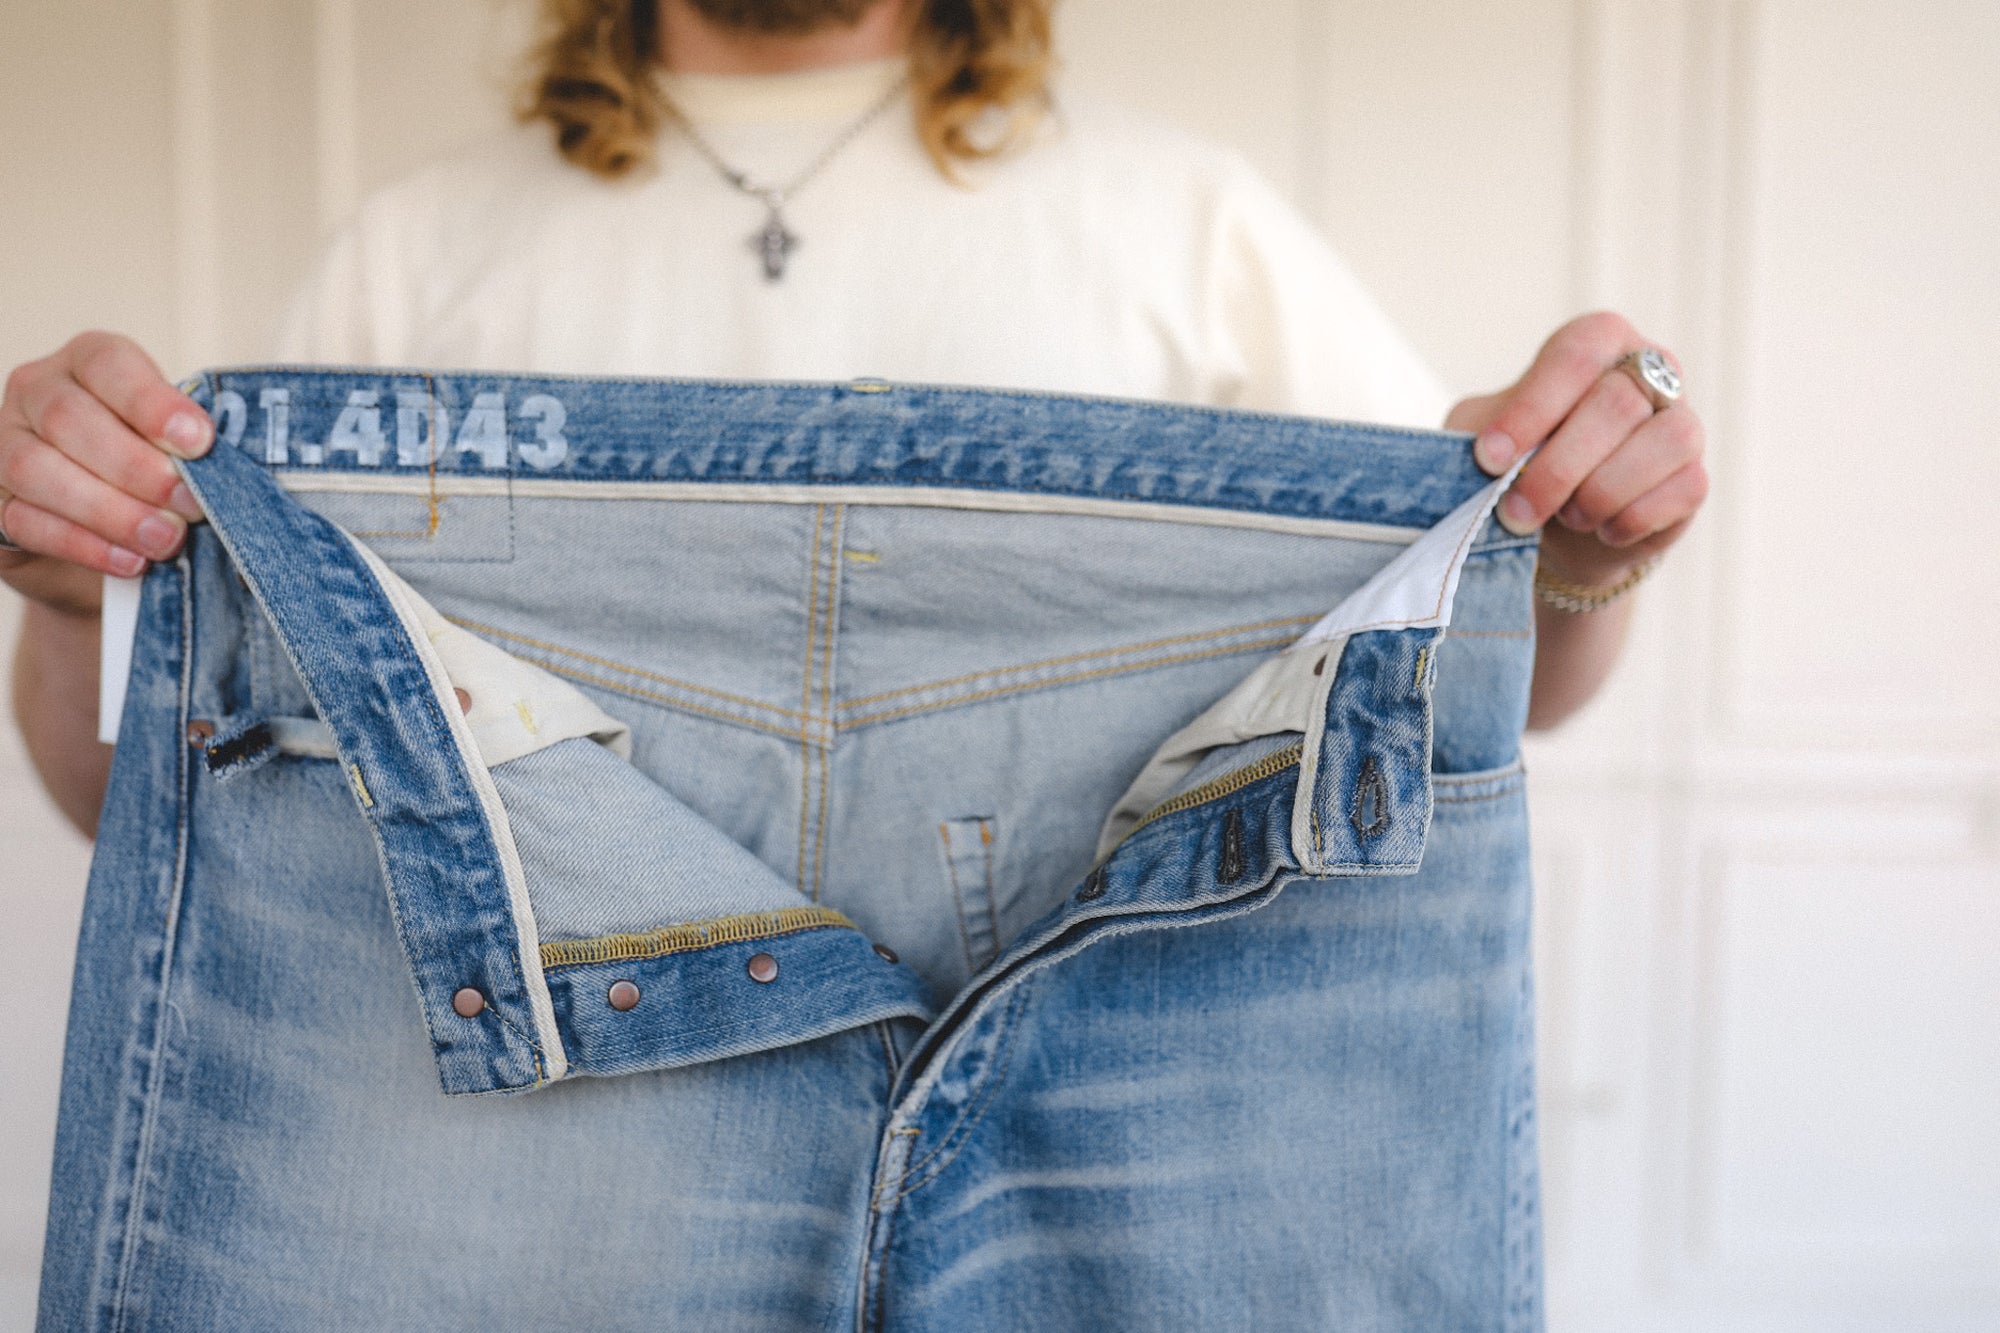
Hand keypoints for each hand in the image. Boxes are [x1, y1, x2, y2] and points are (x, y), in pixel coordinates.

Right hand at [0, 332, 212, 615]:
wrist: (109, 544)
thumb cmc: (153, 479)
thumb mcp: (178, 451)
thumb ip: (192, 450)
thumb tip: (233, 473)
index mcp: (87, 362)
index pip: (108, 364)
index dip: (152, 403)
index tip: (199, 443)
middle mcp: (35, 393)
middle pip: (67, 417)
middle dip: (136, 467)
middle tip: (191, 505)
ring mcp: (4, 445)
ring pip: (35, 469)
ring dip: (109, 510)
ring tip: (166, 540)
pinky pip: (25, 521)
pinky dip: (83, 545)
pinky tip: (130, 562)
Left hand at [1446, 311, 1708, 587]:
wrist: (1551, 530)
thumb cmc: (1516, 464)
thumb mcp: (1482, 438)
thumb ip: (1481, 432)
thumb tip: (1489, 451)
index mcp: (1597, 341)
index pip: (1575, 356)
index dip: (1531, 410)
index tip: (1490, 459)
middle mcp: (1651, 371)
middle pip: (1618, 403)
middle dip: (1557, 469)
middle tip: (1515, 512)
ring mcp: (1681, 421)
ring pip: (1668, 440)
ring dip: (1602, 492)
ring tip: (1567, 515)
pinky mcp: (1694, 476)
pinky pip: (1685, 488)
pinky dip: (1632, 518)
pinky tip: (1601, 529)